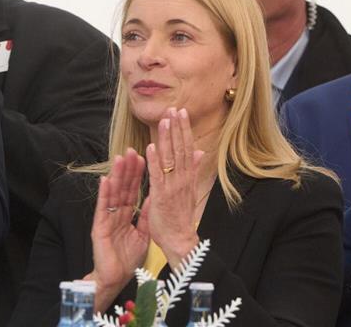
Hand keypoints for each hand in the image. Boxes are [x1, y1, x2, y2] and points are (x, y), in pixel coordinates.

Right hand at [90, 148, 147, 312]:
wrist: (115, 278)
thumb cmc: (127, 259)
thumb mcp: (143, 235)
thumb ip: (146, 216)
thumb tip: (153, 198)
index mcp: (127, 215)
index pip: (133, 190)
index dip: (137, 175)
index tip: (143, 157)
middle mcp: (116, 213)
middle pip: (123, 187)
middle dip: (127, 169)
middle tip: (131, 150)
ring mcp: (107, 218)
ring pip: (113, 193)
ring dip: (116, 175)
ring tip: (119, 158)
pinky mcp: (99, 226)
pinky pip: (102, 207)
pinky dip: (104, 194)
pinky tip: (105, 180)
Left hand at [144, 108, 203, 269]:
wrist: (181, 240)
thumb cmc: (180, 216)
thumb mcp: (190, 189)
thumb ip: (193, 169)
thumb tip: (200, 151)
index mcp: (188, 177)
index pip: (187, 148)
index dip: (184, 130)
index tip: (181, 113)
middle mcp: (182, 179)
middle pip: (180, 149)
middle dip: (177, 128)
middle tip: (175, 109)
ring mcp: (172, 187)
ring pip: (170, 158)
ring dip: (167, 138)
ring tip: (165, 120)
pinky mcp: (161, 196)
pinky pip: (157, 175)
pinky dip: (154, 161)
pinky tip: (151, 147)